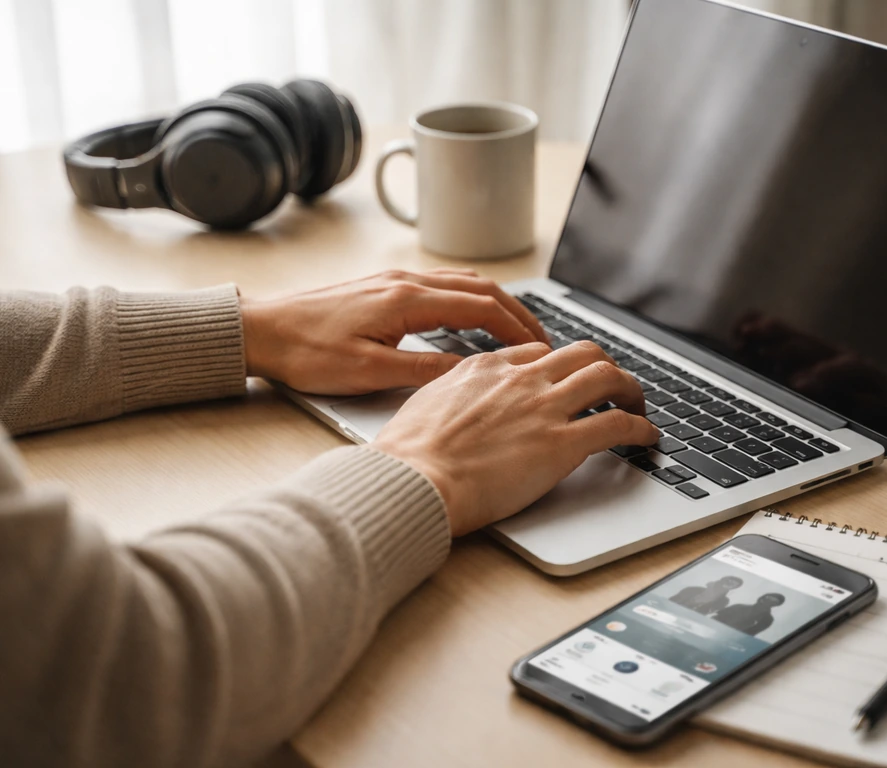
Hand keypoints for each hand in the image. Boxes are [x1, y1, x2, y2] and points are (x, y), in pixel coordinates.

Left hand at [239, 269, 547, 394]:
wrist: (262, 330)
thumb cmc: (306, 350)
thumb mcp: (369, 372)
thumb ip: (424, 372)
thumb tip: (471, 375)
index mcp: (408, 299)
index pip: (482, 307)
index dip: (518, 328)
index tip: (541, 349)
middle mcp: (406, 282)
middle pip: (481, 289)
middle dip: (517, 314)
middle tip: (541, 342)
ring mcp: (395, 281)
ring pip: (463, 284)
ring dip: (495, 305)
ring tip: (515, 333)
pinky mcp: (383, 288)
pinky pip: (442, 287)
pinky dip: (469, 301)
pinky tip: (469, 321)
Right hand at [372, 341, 658, 535]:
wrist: (415, 479)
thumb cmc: (410, 454)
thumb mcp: (426, 402)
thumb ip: (452, 392)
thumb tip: (459, 400)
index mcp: (487, 367)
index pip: (539, 353)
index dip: (559, 366)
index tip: (566, 380)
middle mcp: (522, 379)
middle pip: (582, 353)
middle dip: (603, 366)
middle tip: (612, 386)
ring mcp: (544, 408)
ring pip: (607, 377)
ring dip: (631, 389)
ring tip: (638, 405)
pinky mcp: (562, 444)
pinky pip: (617, 424)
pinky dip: (640, 427)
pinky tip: (647, 436)